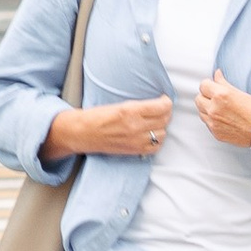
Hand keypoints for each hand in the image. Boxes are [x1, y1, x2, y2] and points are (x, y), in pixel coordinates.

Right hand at [55, 94, 169, 158]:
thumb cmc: (97, 116)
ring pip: (162, 133)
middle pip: (164, 119)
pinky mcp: (134, 150)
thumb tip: (158, 105)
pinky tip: (151, 134)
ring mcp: (136, 140)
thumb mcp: (119, 105)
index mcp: (130, 111)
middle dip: (166, 113)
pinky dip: (157, 140)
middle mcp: (135, 126)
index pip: (161, 107)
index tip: (164, 99)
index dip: (166, 102)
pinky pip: (156, 146)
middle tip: (161, 109)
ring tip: (155, 122)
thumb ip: (139, 106)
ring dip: (161, 126)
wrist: (83, 133)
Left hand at [197, 68, 250, 148]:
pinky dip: (212, 119)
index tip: (214, 86)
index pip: (203, 85)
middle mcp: (214, 109)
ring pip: (200, 111)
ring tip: (220, 109)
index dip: (209, 85)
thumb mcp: (240, 93)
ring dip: (207, 108)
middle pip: (198, 98)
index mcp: (220, 95)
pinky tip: (224, 118)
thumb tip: (216, 74)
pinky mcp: (216, 133)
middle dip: (206, 96)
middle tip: (216, 97)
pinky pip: (207, 123)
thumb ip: (223, 83)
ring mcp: (213, 122)